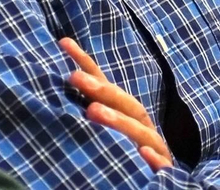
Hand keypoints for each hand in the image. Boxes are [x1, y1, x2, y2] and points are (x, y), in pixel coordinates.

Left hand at [59, 37, 172, 171]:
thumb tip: (56, 87)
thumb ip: (89, 111)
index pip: (106, 86)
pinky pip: (161, 164)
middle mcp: (142, 125)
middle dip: (102, 90)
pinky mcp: (163, 171)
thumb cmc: (124, 155)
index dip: (87, 63)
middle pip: (125, 104)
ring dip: (119, 121)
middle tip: (74, 77)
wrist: (157, 184)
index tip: (63, 43)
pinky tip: (142, 153)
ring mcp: (154, 147)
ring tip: (94, 111)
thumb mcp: (105, 132)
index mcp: (127, 114)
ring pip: (140, 131)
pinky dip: (153, 158)